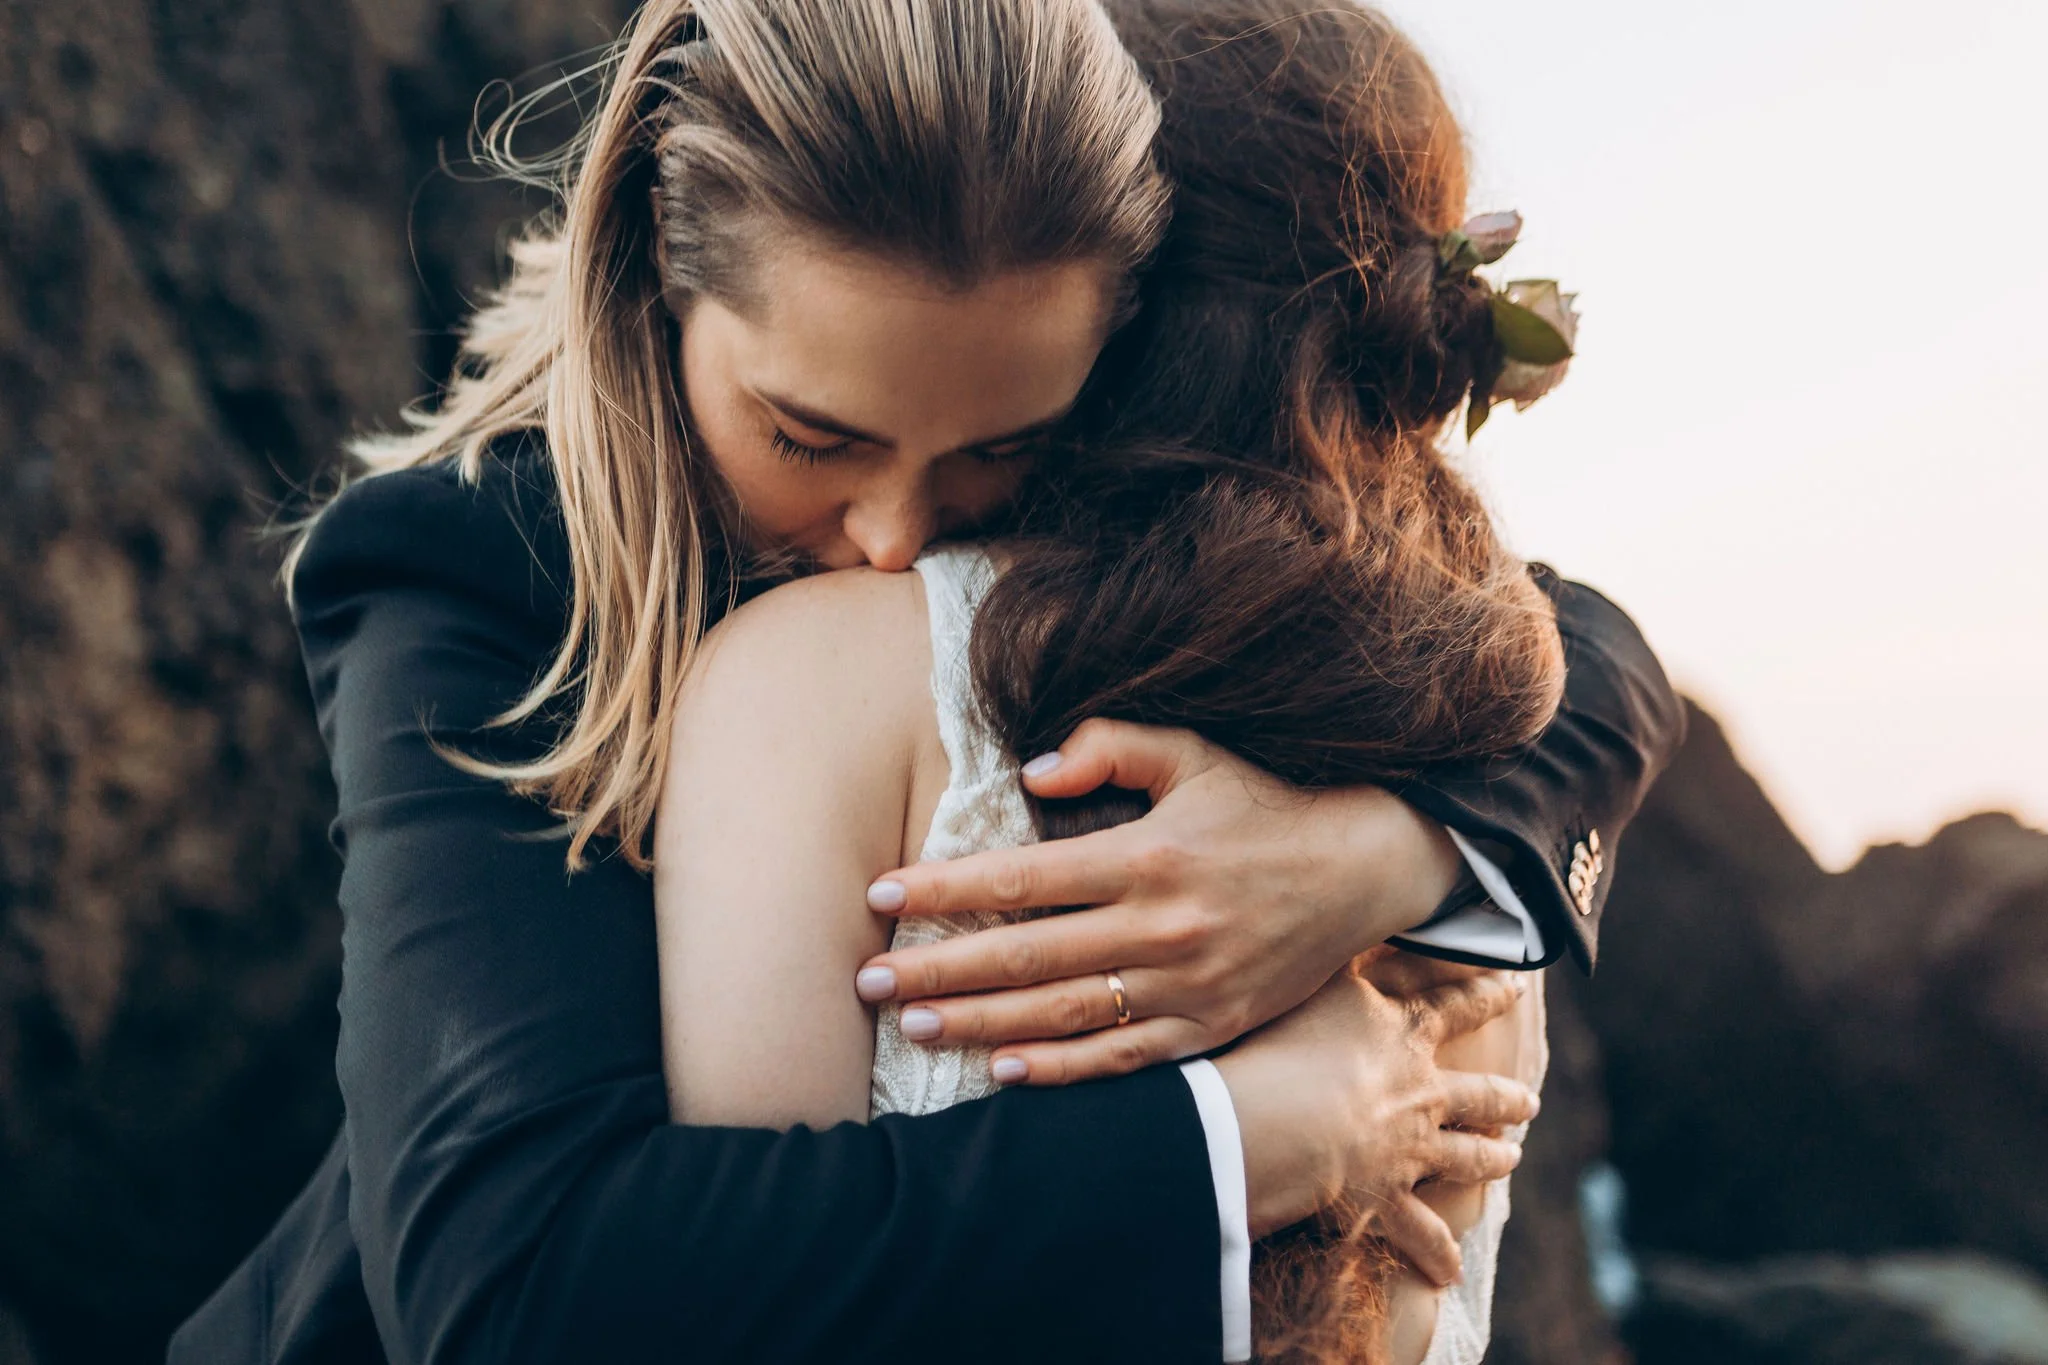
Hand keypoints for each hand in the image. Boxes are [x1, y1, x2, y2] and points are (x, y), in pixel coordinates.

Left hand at [852, 720, 1463, 1083]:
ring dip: (981, 1024)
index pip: (1022, 879)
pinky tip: (1003, 1072)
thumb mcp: (1194, 752)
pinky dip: (1062, 1070)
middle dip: (938, 968)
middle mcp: (1162, 928)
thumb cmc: (1264, 802)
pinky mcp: (1210, 1027)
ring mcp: (1187, 986)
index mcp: (1148, 856)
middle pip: (1026, 956)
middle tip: (868, 979)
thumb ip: (1111, 745)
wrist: (1363, 866)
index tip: (882, 893)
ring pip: (1063, 1015)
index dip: (945, 888)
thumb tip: (1029, 773)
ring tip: (913, 1025)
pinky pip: (1124, 1058)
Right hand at [1215, 968, 1537, 1284]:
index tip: (1515, 986)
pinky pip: (1417, 1232)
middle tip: (1530, 1100)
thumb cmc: (1281, 1039)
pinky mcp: (1386, 1199)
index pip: (1453, 1007)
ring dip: (1490, 1159)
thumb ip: (1343, 949)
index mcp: (1402, 1034)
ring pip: (1465, 1157)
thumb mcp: (1315, 977)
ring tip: (1509, 1159)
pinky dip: (1435, 1253)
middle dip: (1506, 1096)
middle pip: (1476, 1094)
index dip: (1486, 995)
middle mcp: (1419, 1092)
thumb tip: (1356, 909)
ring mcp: (1410, 1150)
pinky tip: (1448, 1273)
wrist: (1274, 1121)